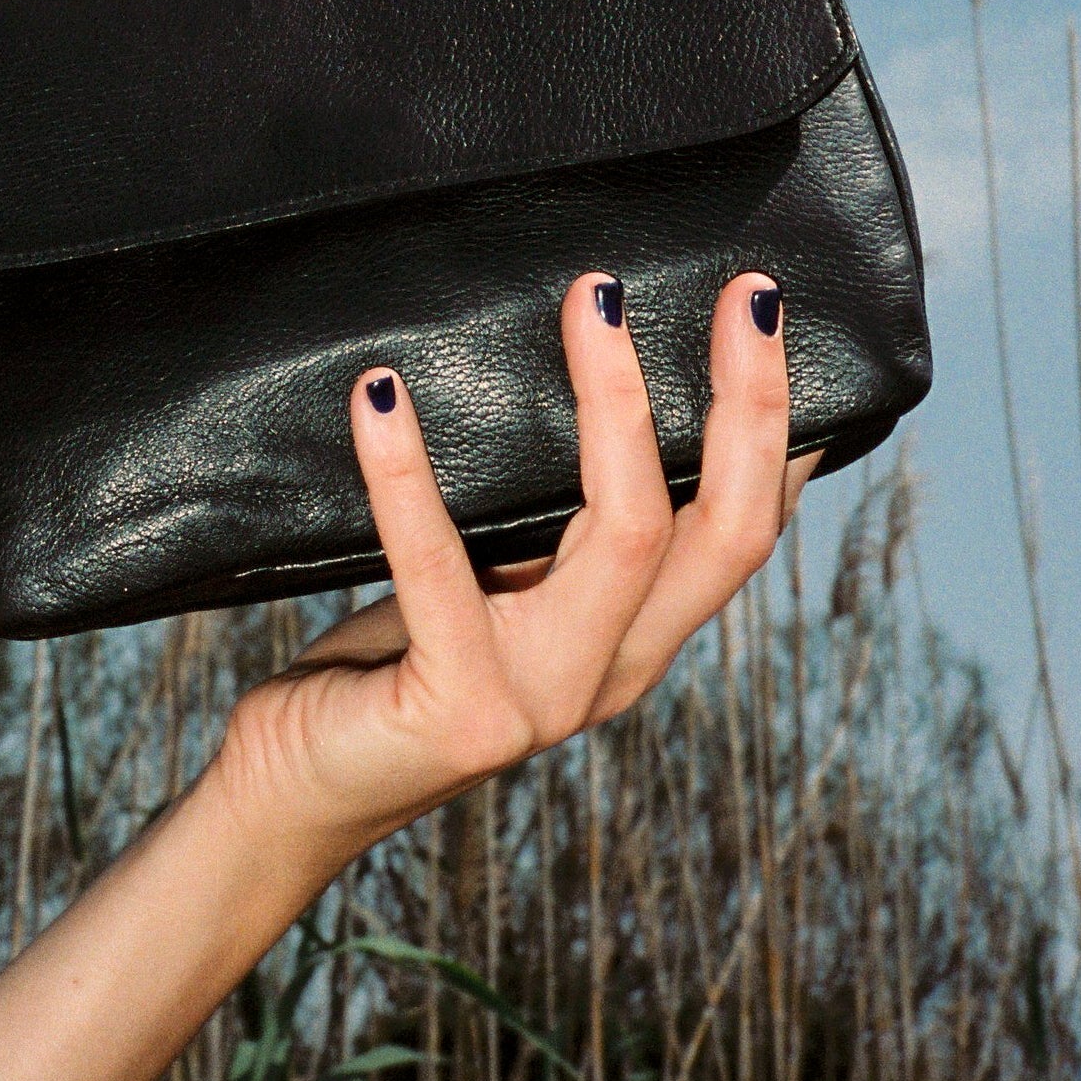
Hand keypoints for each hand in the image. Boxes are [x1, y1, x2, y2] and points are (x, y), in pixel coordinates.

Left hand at [213, 271, 814, 869]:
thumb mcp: (499, 584)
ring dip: (612, 402)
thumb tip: (580, 375)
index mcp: (635, 640)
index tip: (773, 318)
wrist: (304, 788)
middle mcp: (612, 673)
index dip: (776, 434)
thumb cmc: (397, 656)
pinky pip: (438, 568)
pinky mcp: (459, 709)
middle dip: (746, 401)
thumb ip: (552, 522)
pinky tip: (381, 393)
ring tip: (592, 298)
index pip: (742, 534)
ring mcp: (543, 698)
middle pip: (723, 529)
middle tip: (745, 291)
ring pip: (622, 532)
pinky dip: (407, 472)